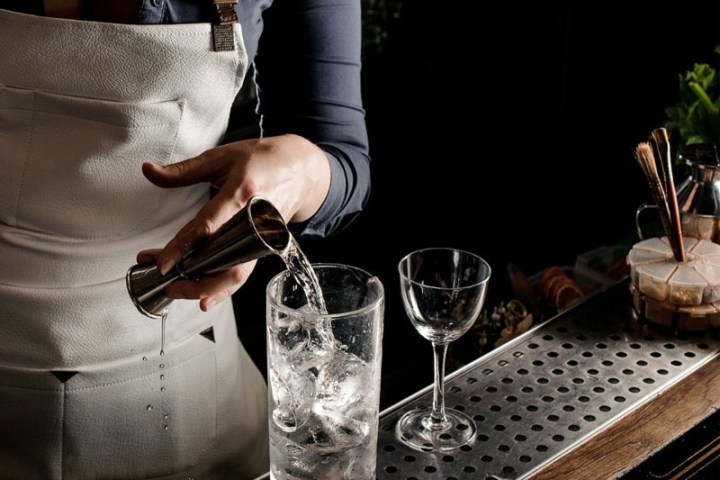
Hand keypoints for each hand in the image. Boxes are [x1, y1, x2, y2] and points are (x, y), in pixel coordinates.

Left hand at [136, 134, 330, 310]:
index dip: (184, 247)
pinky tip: (205, 296)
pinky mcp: (263, 246)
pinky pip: (242, 271)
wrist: (303, 170)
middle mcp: (254, 220)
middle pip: (225, 260)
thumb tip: (149, 171)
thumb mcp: (221, 157)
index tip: (164, 263)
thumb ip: (183, 170)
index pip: (208, 226)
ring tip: (180, 291)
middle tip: (168, 283)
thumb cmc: (263, 160)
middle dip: (195, 279)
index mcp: (241, 193)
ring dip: (208, 288)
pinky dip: (223, 287)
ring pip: (237, 274)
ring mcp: (261, 237)